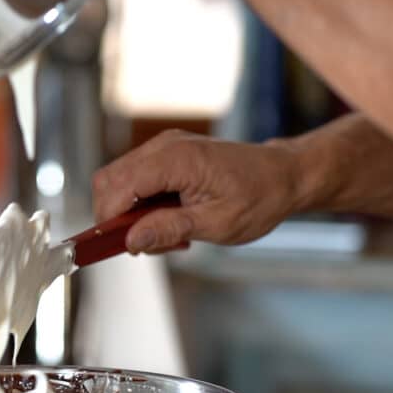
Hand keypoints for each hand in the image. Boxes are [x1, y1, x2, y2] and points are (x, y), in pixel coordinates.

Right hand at [92, 130, 301, 253]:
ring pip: (119, 180)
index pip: (119, 186)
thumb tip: (131, 240)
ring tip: (165, 234)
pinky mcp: (167, 155)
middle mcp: (165, 146)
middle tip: (145, 244)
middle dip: (115, 217)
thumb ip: (169, 229)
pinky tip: (169, 220)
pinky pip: (136, 179)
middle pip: (110, 180)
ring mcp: (165, 147)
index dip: (109, 218)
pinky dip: (141, 204)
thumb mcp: (217, 223)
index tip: (116, 246)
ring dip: (129, 213)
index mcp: (177, 159)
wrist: (284, 175)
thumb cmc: (259, 197)